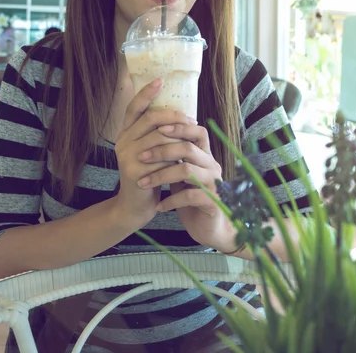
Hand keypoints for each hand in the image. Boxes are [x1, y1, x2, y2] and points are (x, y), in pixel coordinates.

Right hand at [114, 78, 197, 230]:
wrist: (136, 206)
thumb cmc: (149, 174)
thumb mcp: (151, 150)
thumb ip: (157, 133)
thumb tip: (179, 113)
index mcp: (125, 132)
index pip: (134, 107)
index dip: (146, 92)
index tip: (161, 79)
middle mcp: (122, 140)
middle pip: (150, 118)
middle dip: (173, 116)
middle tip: (191, 119)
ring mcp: (126, 155)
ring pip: (158, 136)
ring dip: (178, 136)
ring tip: (192, 136)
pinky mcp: (134, 170)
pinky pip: (160, 156)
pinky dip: (174, 155)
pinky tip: (184, 156)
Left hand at [136, 122, 237, 250]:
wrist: (208, 228)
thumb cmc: (191, 199)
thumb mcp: (181, 175)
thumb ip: (174, 158)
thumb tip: (152, 137)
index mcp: (205, 156)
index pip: (198, 132)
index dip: (179, 127)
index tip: (156, 129)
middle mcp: (212, 166)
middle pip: (188, 148)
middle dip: (161, 151)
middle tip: (141, 157)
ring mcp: (214, 184)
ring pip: (186, 171)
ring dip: (161, 176)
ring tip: (143, 183)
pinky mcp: (213, 203)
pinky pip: (189, 197)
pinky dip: (170, 201)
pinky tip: (158, 206)